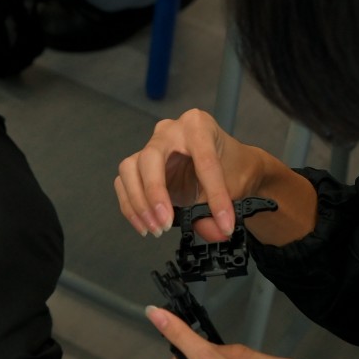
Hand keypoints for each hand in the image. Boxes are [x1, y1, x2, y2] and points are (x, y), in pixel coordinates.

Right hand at [114, 108, 310, 244]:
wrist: (227, 165)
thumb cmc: (231, 167)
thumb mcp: (236, 186)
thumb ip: (220, 210)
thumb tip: (214, 233)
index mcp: (198, 125)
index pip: (204, 160)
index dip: (215, 196)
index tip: (224, 223)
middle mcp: (169, 131)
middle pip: (151, 158)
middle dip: (156, 193)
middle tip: (167, 223)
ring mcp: (150, 146)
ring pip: (130, 169)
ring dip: (139, 203)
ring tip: (156, 229)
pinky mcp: (138, 165)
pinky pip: (123, 184)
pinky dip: (131, 207)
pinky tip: (145, 225)